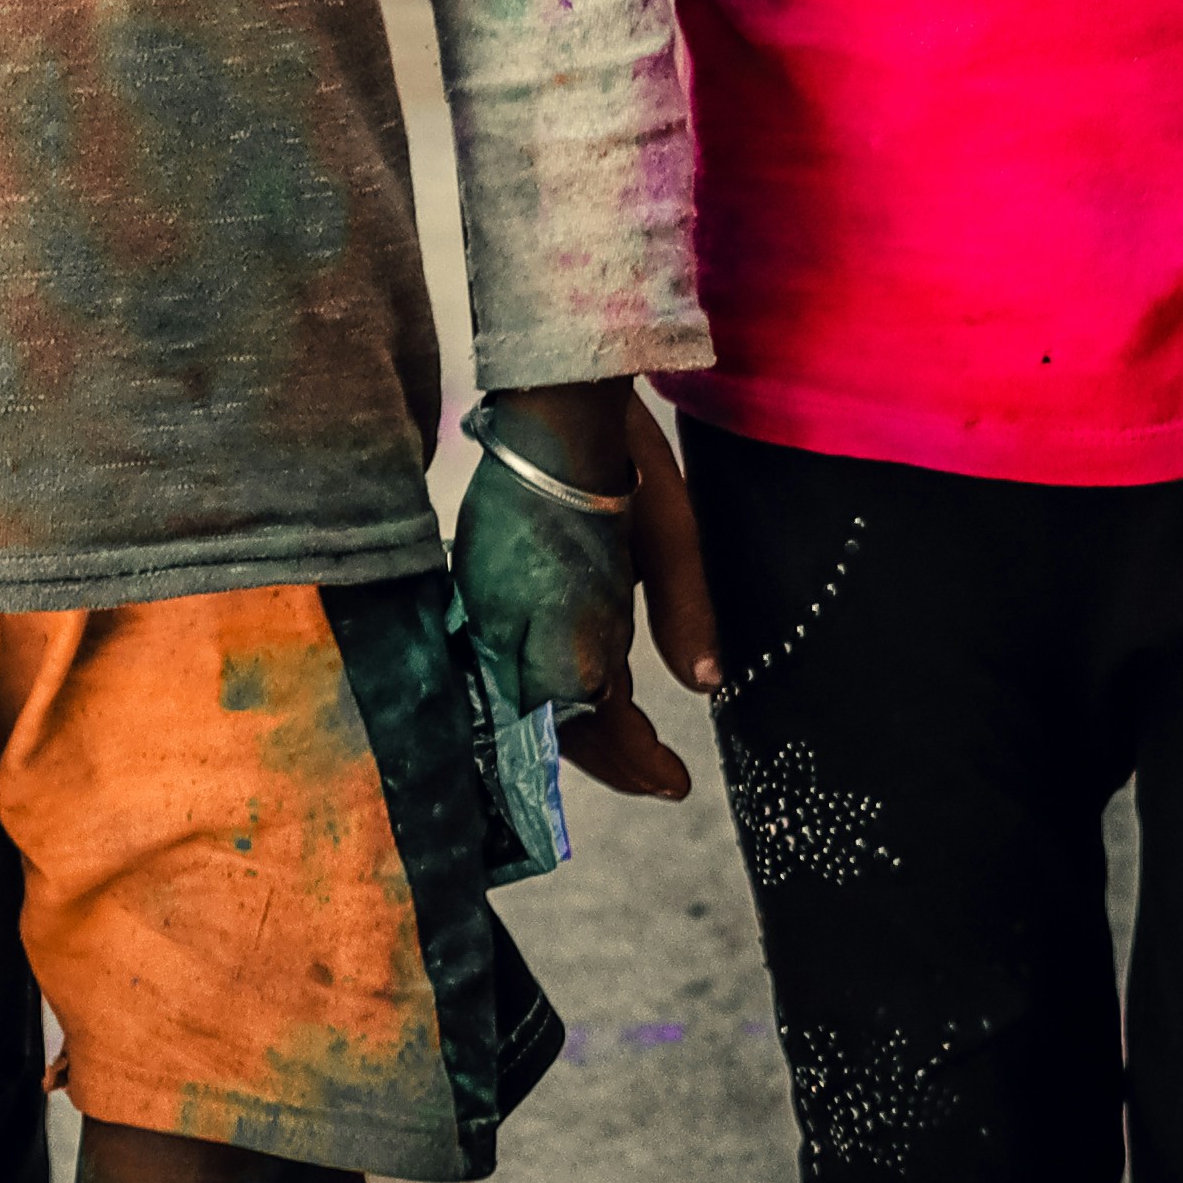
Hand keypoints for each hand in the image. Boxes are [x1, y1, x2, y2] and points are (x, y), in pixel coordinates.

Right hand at [455, 382, 688, 802]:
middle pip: (550, 722)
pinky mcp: (475, 594)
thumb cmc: (621, 459)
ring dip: (577, 732)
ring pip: (526, 700)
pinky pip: (509, 667)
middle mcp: (511, 625)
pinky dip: (547, 694)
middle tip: (659, 778)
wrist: (552, 399)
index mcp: (561, 613)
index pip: (589, 717)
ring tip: (632, 749)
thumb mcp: (670, 532)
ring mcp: (486, 611)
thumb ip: (684, 610)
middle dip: (607, 757)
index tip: (672, 783)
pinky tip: (581, 694)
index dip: (632, 759)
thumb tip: (706, 684)